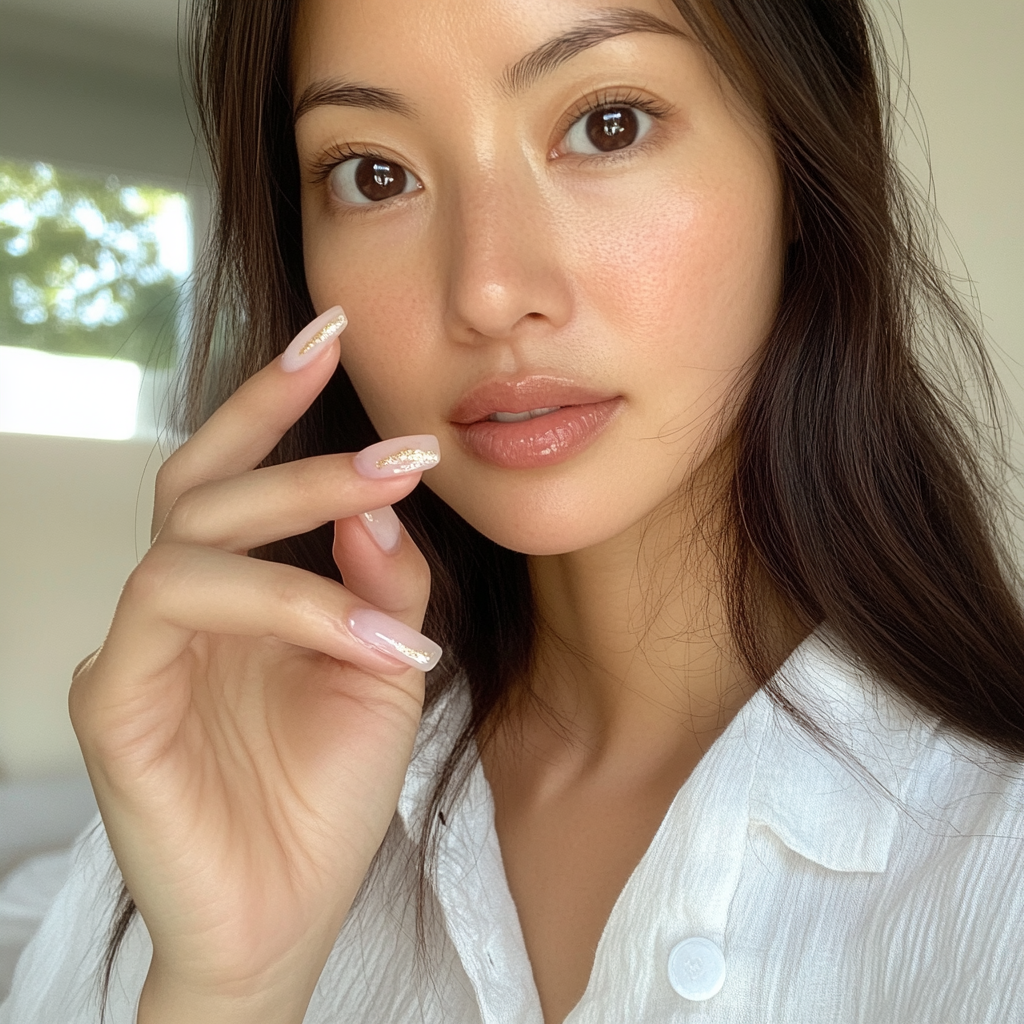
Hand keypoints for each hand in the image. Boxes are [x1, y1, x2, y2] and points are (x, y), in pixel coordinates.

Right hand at [70, 308, 440, 1021]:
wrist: (289, 914)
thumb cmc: (328, 791)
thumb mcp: (385, 665)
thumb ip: (382, 578)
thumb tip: (377, 499)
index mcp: (234, 593)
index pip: (237, 476)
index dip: (276, 399)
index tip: (336, 334)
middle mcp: (175, 607)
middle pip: (200, 482)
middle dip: (291, 435)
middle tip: (392, 432)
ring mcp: (135, 649)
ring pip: (191, 538)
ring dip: (302, 513)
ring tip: (396, 507)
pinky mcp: (113, 701)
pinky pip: (181, 616)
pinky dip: (293, 609)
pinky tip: (381, 643)